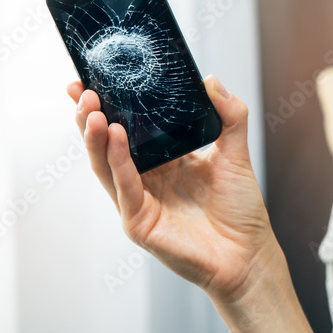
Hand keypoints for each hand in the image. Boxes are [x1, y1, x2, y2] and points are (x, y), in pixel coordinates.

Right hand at [67, 75, 275, 304]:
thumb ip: (229, 117)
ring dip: (95, 136)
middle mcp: (146, 179)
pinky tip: (113, 135)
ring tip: (92, 109)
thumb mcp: (236, 154)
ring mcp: (139, 202)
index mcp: (164, 161)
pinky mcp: (139, 222)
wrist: (249, 254)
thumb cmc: (241, 210)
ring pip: (105, 164)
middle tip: (83, 89)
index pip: (128, 128)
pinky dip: (117, 161)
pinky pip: (124, 187)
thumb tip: (210, 80)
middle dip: (91, 116)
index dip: (110, 105)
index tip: (94, 78)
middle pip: (107, 144)